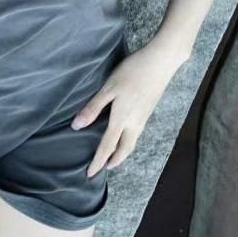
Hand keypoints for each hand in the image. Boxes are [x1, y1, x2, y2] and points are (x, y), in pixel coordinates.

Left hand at [71, 39, 188, 176]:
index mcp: (122, 119)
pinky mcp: (148, 110)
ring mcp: (144, 117)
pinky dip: (129, 141)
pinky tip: (126, 135)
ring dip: (122, 152)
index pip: (107, 146)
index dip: (98, 161)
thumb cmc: (132, 72)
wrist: (161, 62)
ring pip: (132, 142)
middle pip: (124, 149)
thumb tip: (76, 126)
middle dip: (114, 160)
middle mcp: (135, 123)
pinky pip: (137, 133)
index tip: (90, 174)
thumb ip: (93, 107)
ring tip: (114, 156)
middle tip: (104, 168)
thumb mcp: (109, 88)